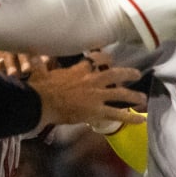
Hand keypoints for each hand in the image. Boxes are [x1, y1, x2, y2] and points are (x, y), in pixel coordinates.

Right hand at [27, 57, 146, 128]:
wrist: (41, 104)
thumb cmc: (39, 89)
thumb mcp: (41, 73)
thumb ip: (41, 65)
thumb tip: (33, 56)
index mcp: (79, 70)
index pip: (95, 60)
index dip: (103, 59)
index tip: (108, 59)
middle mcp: (92, 81)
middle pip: (115, 74)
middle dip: (128, 73)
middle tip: (136, 74)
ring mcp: (97, 96)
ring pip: (121, 94)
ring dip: (134, 96)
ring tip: (142, 98)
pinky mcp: (97, 111)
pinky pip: (118, 114)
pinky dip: (130, 118)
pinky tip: (141, 120)